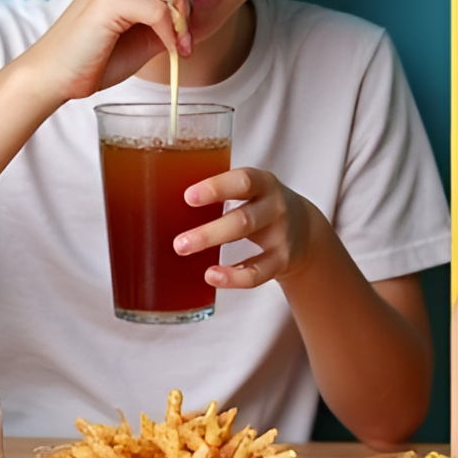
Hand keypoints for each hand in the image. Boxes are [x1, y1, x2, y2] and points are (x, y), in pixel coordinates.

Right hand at [24, 0, 192, 101]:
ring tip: (179, 45)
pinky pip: (158, 10)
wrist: (58, 75)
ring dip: (183, 22)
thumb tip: (200, 7)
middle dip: (188, 3)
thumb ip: (169, 12)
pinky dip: (171, 33)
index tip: (186, 23)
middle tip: (185, 35)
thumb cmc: (100, 54)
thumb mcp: (145, 27)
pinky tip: (171, 50)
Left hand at [173, 167, 312, 287]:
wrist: (305, 229)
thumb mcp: (248, 190)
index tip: (187, 197)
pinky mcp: (282, 260)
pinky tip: (212, 276)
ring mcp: (281, 234)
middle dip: (209, 232)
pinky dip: (235, 276)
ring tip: (184, 253)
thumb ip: (215, 191)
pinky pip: (259, 272)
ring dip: (214, 246)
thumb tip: (152, 197)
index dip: (215, 188)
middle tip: (177, 243)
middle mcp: (275, 206)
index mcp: (262, 183)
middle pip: (243, 218)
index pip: (243, 181)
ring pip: (248, 239)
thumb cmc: (259, 205)